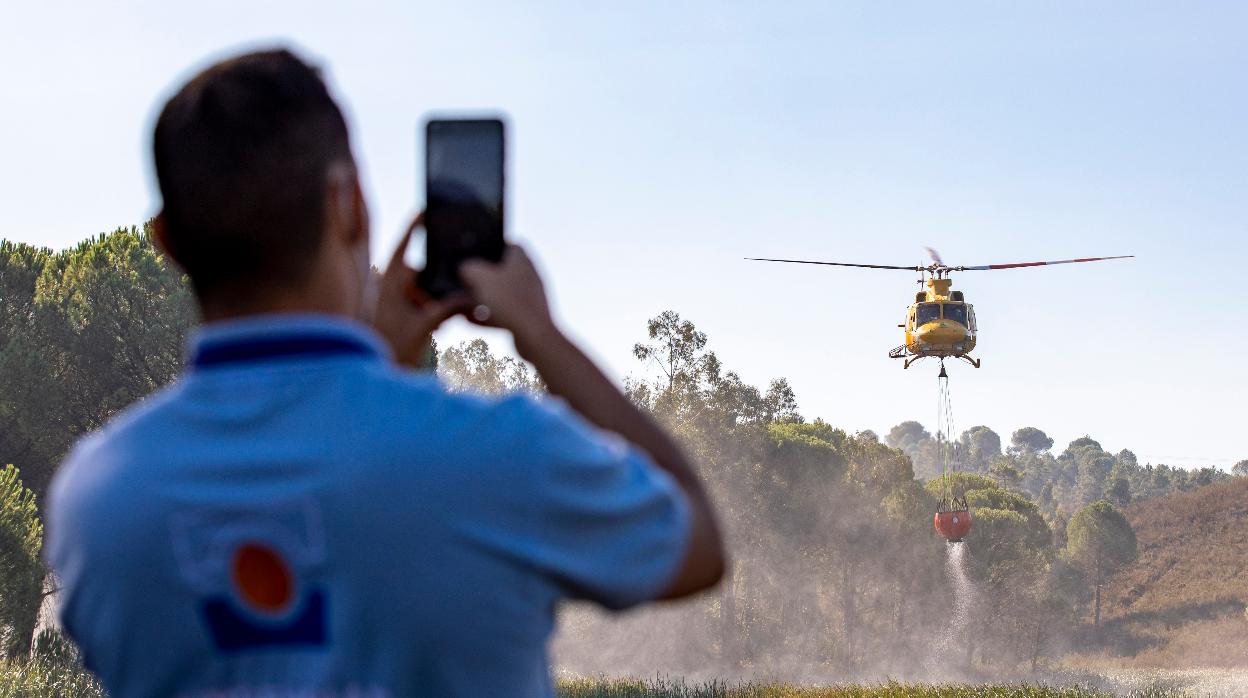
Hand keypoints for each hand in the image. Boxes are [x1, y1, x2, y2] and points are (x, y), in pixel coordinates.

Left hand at [371, 213, 470, 367]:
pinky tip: (438, 327)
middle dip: (433, 282)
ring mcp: (389, 304)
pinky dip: (428, 311)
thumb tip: (470, 296)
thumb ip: (447, 308)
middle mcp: (386, 290)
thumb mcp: (423, 327)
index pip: (401, 248)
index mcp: (388, 285)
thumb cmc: (391, 350)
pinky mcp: (394, 317)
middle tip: (447, 296)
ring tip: (440, 320)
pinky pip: (415, 305)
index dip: (413, 229)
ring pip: (418, 290)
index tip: (424, 213)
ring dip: (432, 301)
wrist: (375, 377)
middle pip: (416, 272)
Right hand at [459, 245, 556, 344]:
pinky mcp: (527, 318)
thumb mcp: (481, 278)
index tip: (478, 251)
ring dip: (482, 298)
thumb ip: (469, 267)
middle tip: (465, 280)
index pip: (512, 245)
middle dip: (482, 277)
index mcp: (523, 261)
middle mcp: (529, 277)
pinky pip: (503, 313)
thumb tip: (464, 267)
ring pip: (501, 294)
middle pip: (503, 271)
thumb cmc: (510, 303)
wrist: (534, 338)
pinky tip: (469, 320)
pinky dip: (487, 316)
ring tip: (462, 303)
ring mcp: (529, 299)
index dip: (494, 245)